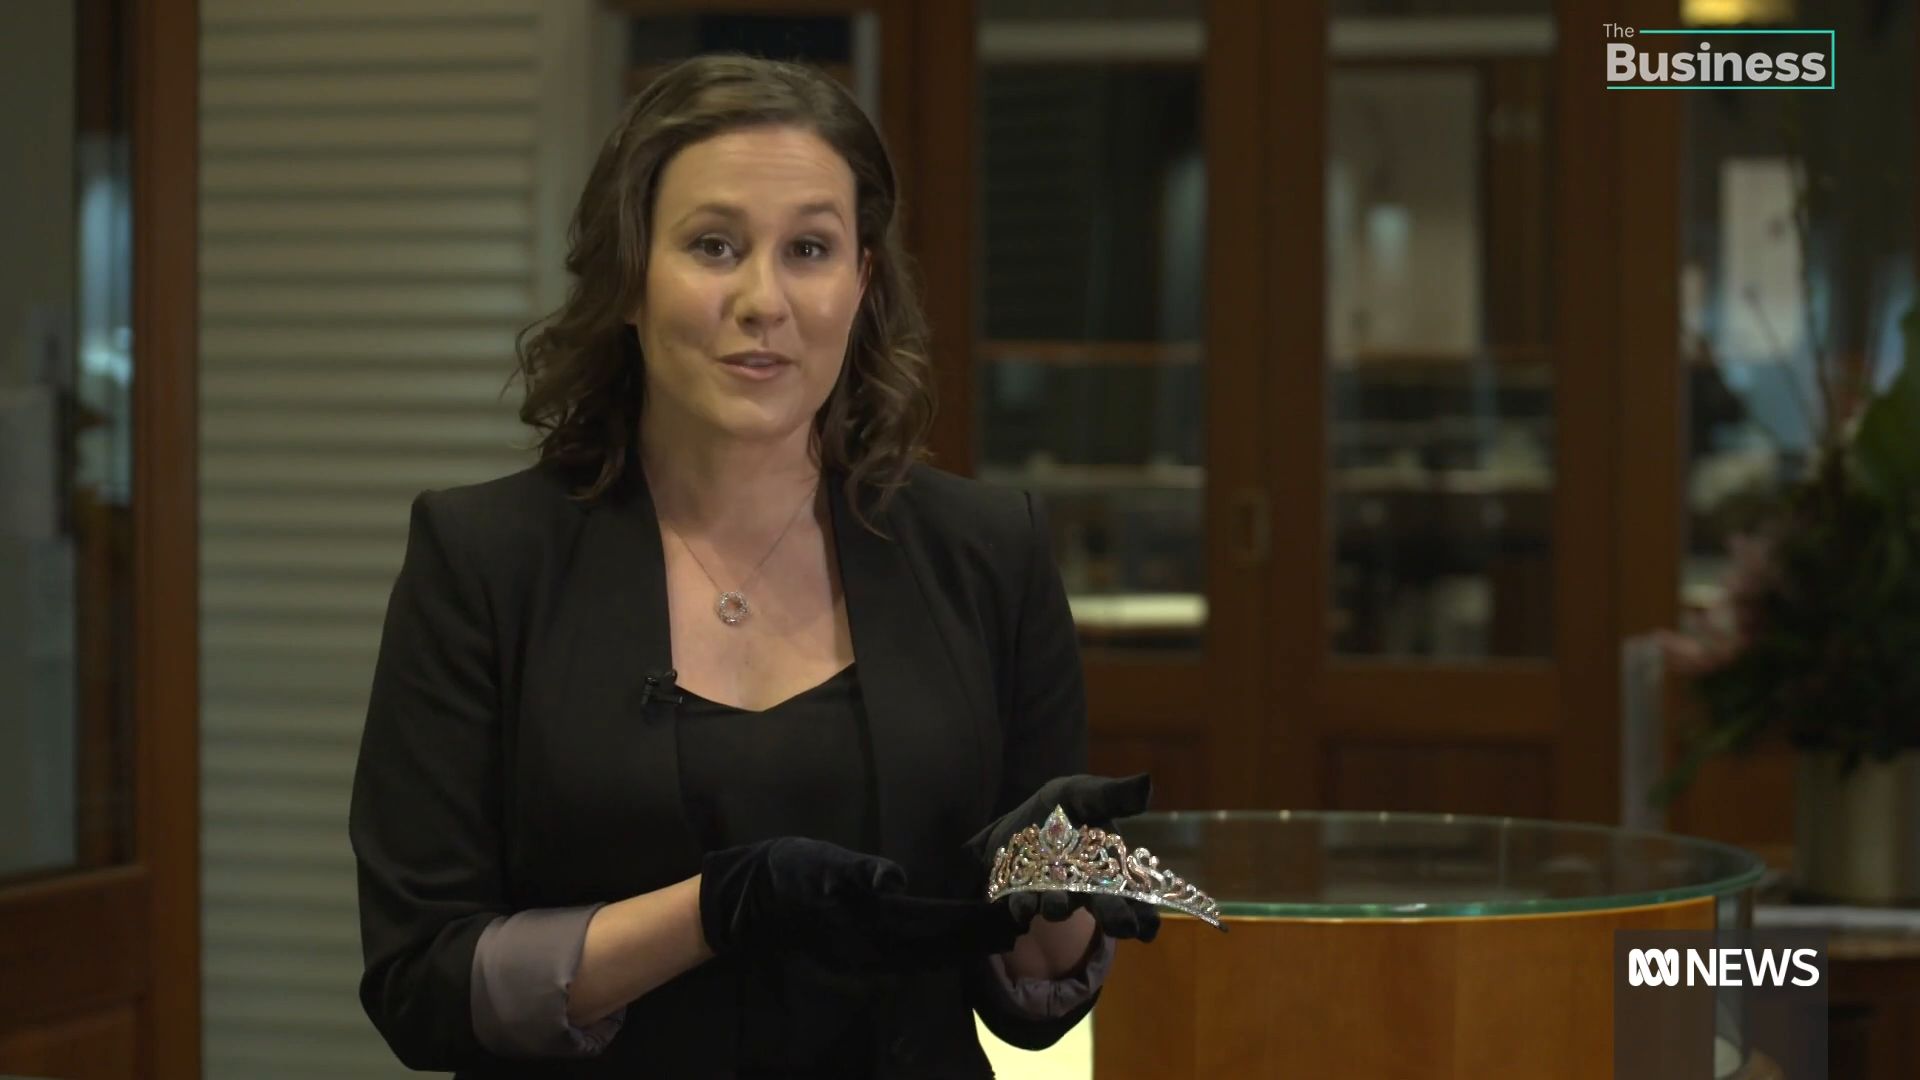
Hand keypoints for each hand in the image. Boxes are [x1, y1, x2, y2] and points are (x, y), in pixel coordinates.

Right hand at [699, 838, 1025, 970]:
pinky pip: (913, 954)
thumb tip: (892, 879)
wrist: (747, 899)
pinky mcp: (862, 951)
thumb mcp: (817, 863)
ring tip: (998, 937)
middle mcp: (874, 946)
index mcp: (869, 922)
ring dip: (964, 946)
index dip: (972, 920)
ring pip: (929, 954)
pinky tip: (954, 943)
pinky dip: (941, 948)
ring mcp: (868, 953)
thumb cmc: (785, 873)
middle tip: (1019, 927)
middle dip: (978, 937)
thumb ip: (855, 872)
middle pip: (939, 946)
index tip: (1008, 916)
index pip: (935, 924)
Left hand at [964, 773, 1161, 942]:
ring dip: (1060, 906)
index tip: (1153, 924)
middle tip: (1125, 925)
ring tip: (1059, 905)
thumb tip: (1147, 783)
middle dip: (1115, 917)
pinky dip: (1024, 906)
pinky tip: (1023, 905)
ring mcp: (1055, 894)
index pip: (1137, 897)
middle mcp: (1087, 888)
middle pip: (1106, 910)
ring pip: (1061, 908)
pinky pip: (1023, 905)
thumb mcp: (1084, 794)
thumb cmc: (1062, 808)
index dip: (1147, 913)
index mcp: (1110, 866)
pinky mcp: (1022, 895)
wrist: (1018, 821)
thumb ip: (1112, 795)